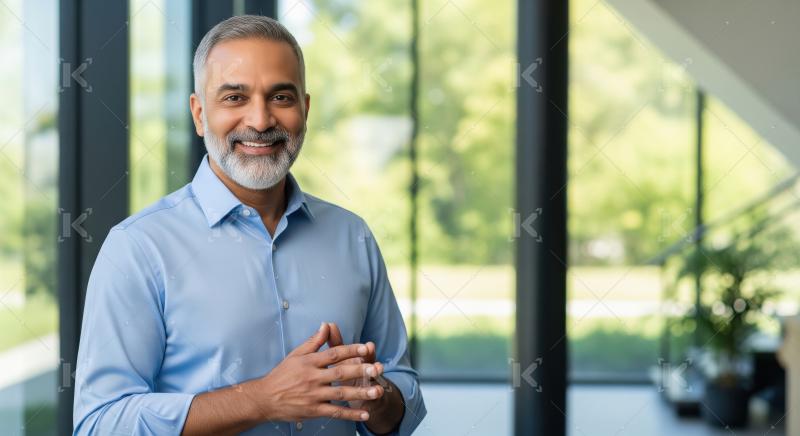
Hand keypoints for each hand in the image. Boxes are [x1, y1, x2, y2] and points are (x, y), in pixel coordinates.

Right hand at [248, 322, 382, 422]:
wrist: (264, 398)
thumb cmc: (282, 374)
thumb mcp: (296, 354)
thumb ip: (314, 341)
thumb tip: (326, 325)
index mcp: (309, 362)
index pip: (333, 353)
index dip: (351, 350)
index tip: (366, 348)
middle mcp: (312, 378)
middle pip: (340, 373)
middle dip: (360, 371)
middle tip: (377, 369)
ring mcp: (313, 395)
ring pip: (340, 394)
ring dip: (360, 393)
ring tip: (377, 392)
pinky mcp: (313, 410)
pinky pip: (335, 412)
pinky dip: (350, 413)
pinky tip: (364, 413)